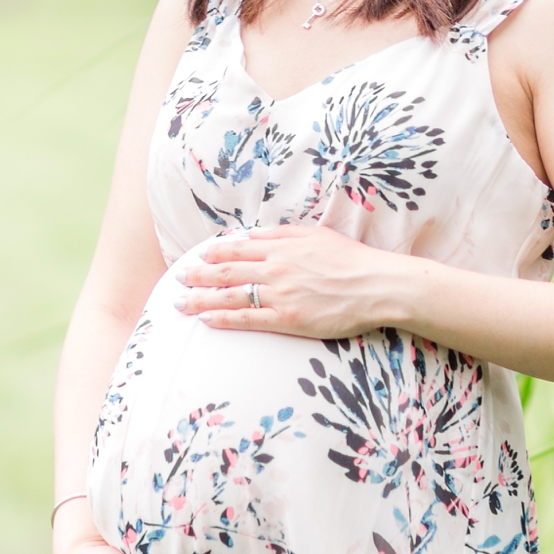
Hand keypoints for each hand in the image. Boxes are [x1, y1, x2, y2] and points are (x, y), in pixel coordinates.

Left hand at [174, 222, 399, 339]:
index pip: (238, 248)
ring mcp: (280, 295)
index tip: (198, 257)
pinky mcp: (287, 319)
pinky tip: (207, 320)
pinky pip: (248, 319)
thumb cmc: (351, 259)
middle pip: (227, 271)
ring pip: (231, 296)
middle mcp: (275, 269)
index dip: (214, 253)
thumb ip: (282, 234)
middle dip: (198, 276)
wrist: (375, 285)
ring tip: (180, 302)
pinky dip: (224, 319)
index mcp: (282, 247)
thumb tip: (254, 233)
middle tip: (178, 279)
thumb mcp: (316, 234)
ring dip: (201, 299)